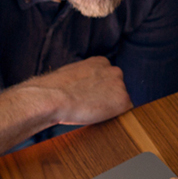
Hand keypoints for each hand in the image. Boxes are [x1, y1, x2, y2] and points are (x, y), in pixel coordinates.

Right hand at [18, 56, 132, 125]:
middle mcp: (114, 70)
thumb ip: (86, 77)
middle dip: (108, 97)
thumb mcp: (73, 74)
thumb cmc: (55, 88)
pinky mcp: (123, 100)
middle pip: (118, 88)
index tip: (91, 96)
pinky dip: (114, 116)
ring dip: (111, 107)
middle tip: (91, 104)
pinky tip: (98, 115)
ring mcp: (120, 85)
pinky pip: (125, 112)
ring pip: (121, 100)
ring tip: (91, 110)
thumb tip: (86, 87)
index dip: (100, 90)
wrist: (53, 96)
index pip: (109, 78)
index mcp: (101, 62)